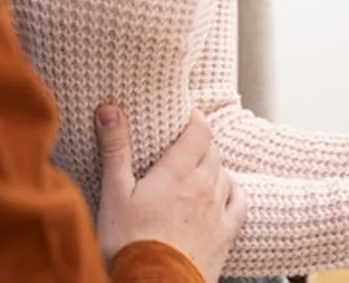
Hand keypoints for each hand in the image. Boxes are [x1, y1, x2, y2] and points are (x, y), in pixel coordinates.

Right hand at [95, 105, 246, 282]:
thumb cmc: (129, 242)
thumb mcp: (115, 192)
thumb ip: (115, 148)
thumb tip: (109, 108)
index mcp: (178, 171)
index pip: (199, 130)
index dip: (196, 118)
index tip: (188, 115)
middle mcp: (204, 186)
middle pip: (212, 150)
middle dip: (201, 142)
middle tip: (186, 142)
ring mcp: (218, 210)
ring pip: (225, 173)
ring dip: (214, 166)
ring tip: (199, 169)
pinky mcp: (227, 234)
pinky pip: (239, 202)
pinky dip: (233, 191)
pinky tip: (224, 193)